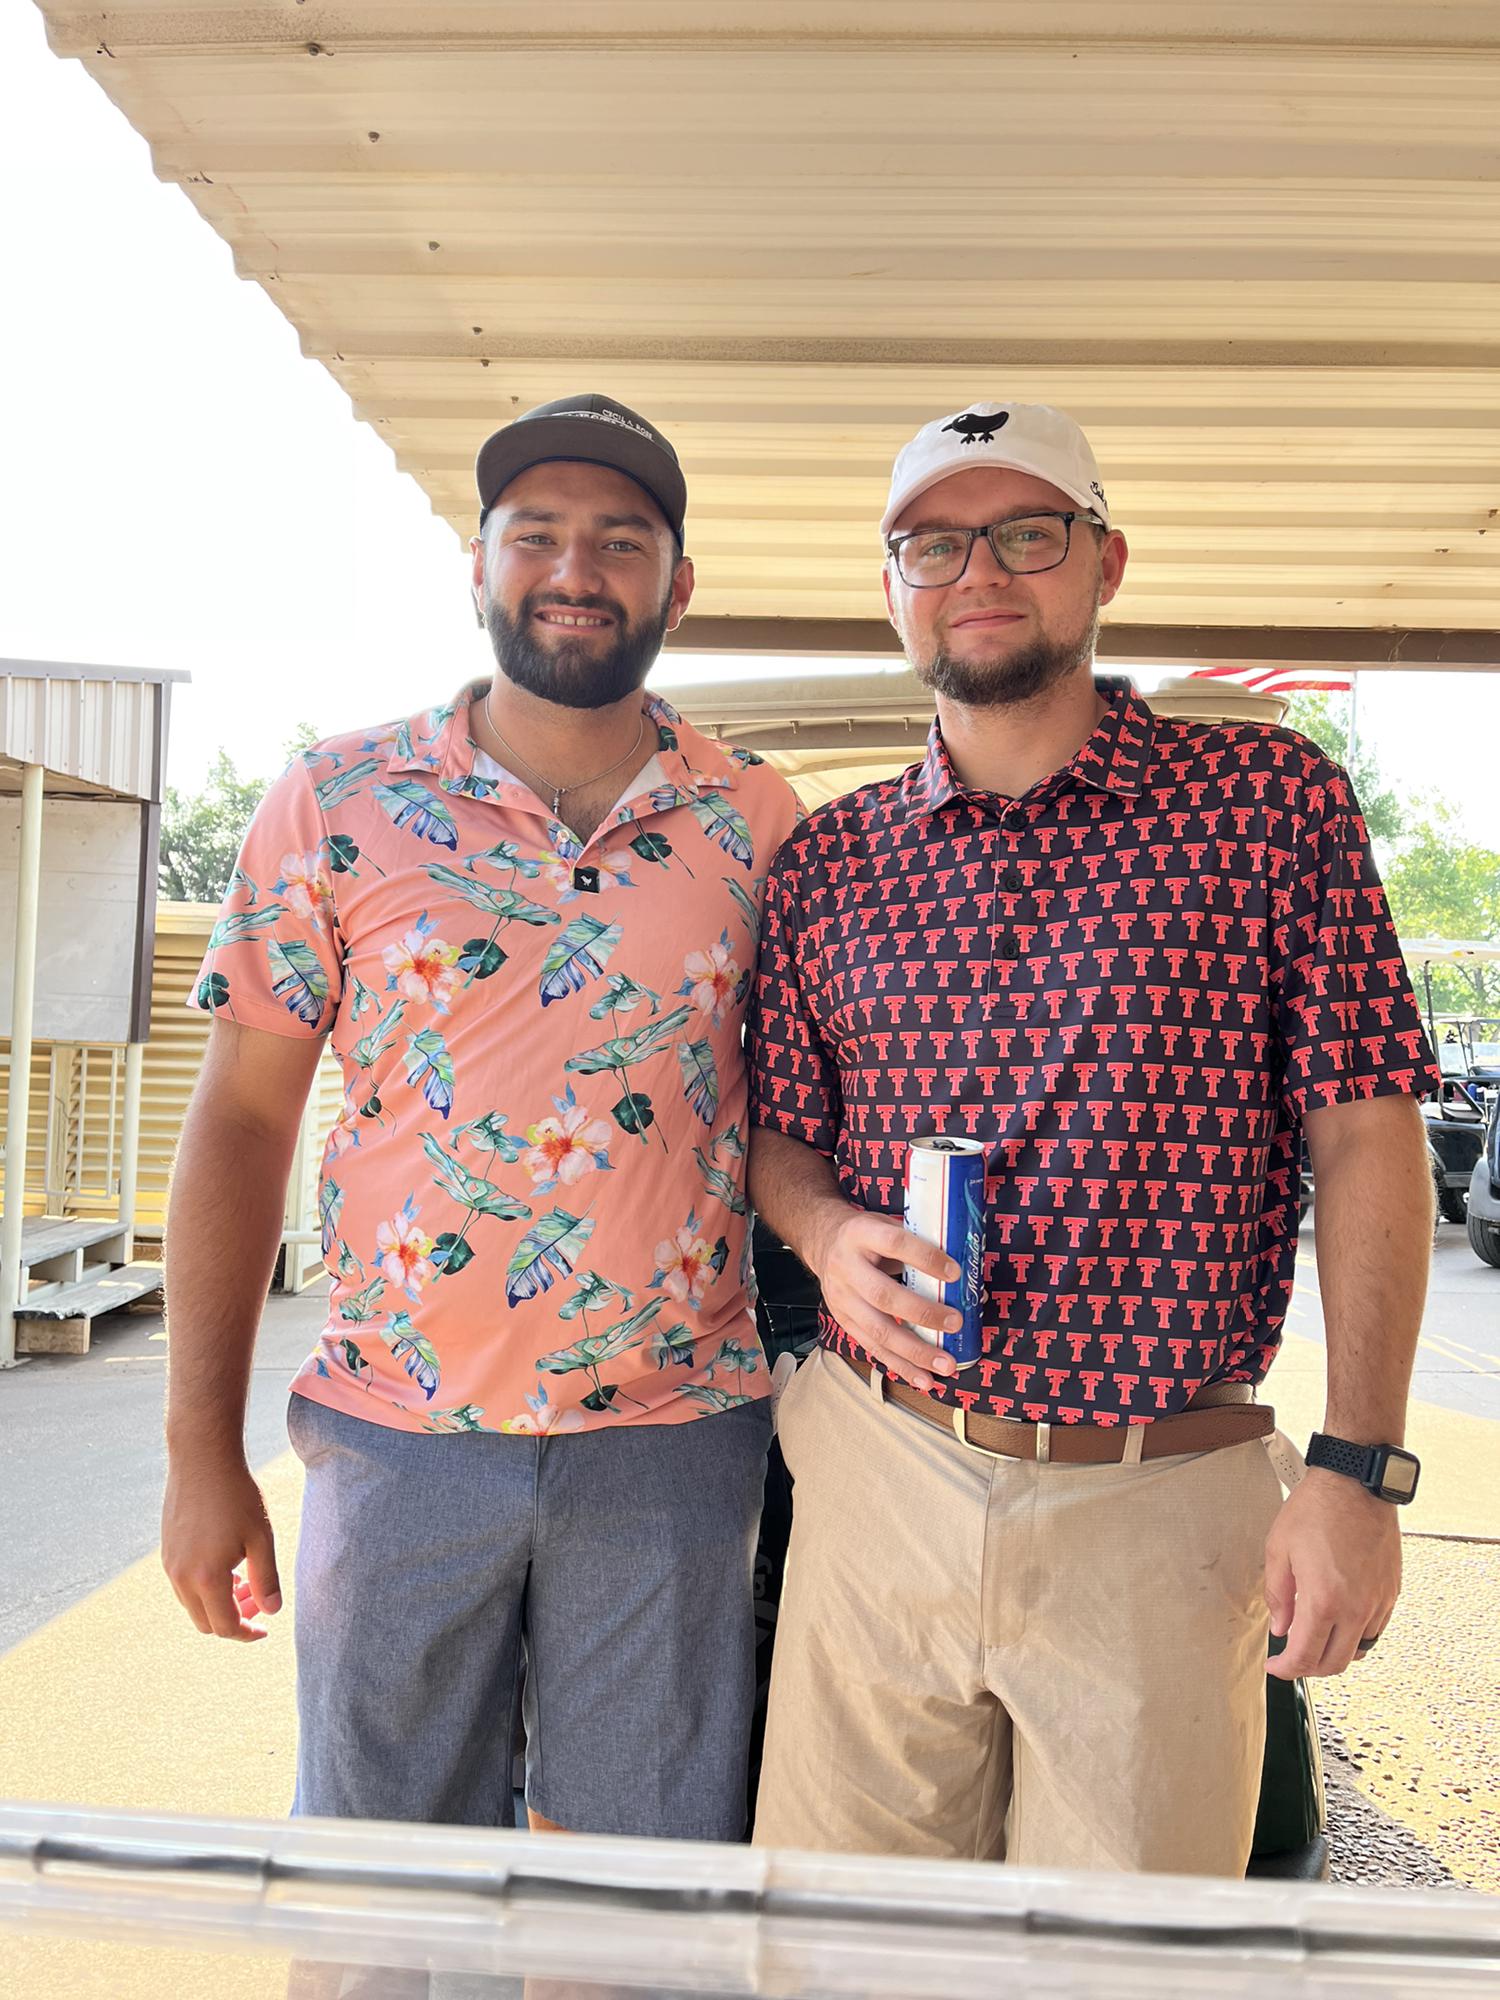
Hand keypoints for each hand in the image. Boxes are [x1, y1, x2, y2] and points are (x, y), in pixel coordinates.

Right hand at [161, 1456, 281, 1641]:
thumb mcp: (261, 1537)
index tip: (264, 1629)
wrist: (202, 1459)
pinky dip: (205, 1588)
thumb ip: (267, 1579)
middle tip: (258, 1601)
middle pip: (206, 1622)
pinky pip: (183, 1585)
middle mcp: (181, 1577)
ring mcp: (169, 1564)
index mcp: (206, 1578)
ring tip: (245, 1581)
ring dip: (219, 1603)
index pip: (226, 1626)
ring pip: (193, 1604)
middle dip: (234, 1620)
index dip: (247, 1633)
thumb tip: (271, 1611)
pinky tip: (226, 1565)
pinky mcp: (166, 1551)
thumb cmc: (237, 1495)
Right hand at [806, 1206, 962, 1392]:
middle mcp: (847, 1267)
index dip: (925, 1258)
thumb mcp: (888, 1226)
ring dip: (915, 1352)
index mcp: (861, 1234)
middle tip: (955, 1323)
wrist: (824, 1242)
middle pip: (884, 1296)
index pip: (894, 1244)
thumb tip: (968, 1280)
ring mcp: (842, 1298)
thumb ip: (920, 1247)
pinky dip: (901, 1366)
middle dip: (923, 1314)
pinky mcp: (844, 1322)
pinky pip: (873, 1348)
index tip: (955, 1273)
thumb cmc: (868, 1236)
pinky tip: (923, 1378)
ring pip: (878, 1330)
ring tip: (944, 1365)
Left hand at [1263, 1468, 1400, 1678]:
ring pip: (1360, 1650)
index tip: (1277, 1668)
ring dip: (1335, 1654)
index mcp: (1324, 1600)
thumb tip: (1280, 1626)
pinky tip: (1340, 1621)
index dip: (1286, 1670)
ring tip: (1316, 1640)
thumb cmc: (1318, 1508)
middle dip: (1310, 1669)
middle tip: (1292, 1659)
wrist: (1355, 1483)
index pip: (1305, 1657)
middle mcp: (1356, 1607)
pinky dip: (1356, 1635)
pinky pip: (1376, 1629)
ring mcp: (1378, 1601)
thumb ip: (1277, 1595)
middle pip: (1335, 1664)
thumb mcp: (1279, 1549)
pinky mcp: (1391, 1591)